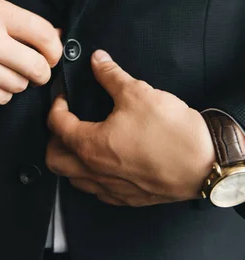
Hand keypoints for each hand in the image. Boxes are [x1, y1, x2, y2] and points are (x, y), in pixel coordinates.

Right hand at [0, 0, 62, 104]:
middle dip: (41, 70)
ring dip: (18, 80)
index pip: (45, 34)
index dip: (55, 48)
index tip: (51, 53)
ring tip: (1, 69)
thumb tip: (57, 36)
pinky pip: (2, 99)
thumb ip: (20, 21)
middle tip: (35, 68)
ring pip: (21, 85)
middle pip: (38, 67)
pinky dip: (0, 92)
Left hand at [47, 51, 215, 205]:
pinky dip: (91, 177)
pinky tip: (104, 163)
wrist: (205, 164)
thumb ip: (110, 75)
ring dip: (70, 160)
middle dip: (54, 138)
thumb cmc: (172, 133)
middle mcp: (96, 172)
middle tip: (66, 121)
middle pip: (54, 159)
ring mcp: (112, 189)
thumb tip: (97, 60)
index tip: (65, 96)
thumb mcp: (137, 93)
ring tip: (81, 141)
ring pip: (74, 179)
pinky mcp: (129, 199)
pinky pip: (97, 191)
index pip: (56, 125)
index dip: (56, 105)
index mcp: (91, 146)